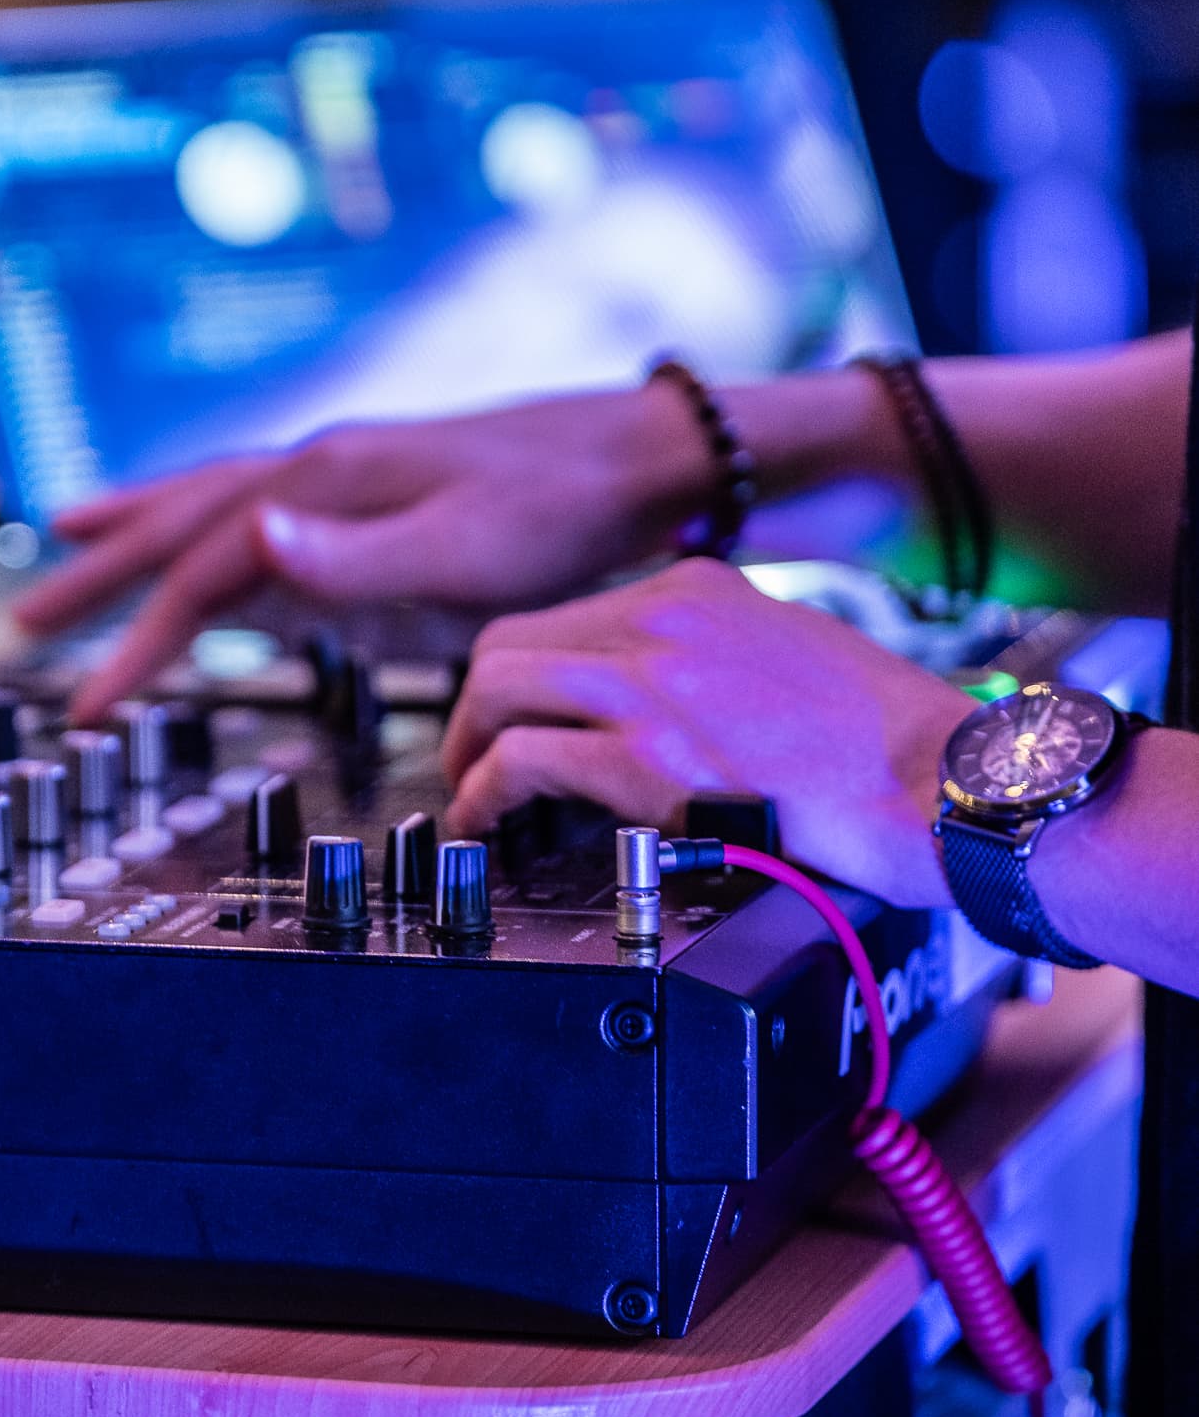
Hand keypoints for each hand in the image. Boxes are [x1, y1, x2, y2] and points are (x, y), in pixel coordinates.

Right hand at [14, 386, 714, 720]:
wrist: (633, 462)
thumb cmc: (558, 516)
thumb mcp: (463, 551)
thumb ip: (355, 558)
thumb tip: (254, 540)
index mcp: (322, 482)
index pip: (200, 572)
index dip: (139, 642)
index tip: (90, 707)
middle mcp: (314, 470)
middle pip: (177, 523)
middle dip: (99, 575)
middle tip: (24, 624)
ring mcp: (337, 479)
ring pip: (208, 504)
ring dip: (135, 532)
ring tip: (67, 542)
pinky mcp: (366, 498)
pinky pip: (258, 513)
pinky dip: (207, 530)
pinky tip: (200, 547)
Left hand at [441, 559, 972, 905]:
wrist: (948, 784)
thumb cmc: (896, 747)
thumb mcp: (794, 657)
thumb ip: (718, 661)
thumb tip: (666, 704)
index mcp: (698, 592)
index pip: (567, 618)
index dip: (526, 678)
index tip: (518, 720)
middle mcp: (664, 621)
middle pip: (509, 645)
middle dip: (475, 710)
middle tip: (476, 762)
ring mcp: (651, 683)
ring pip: (496, 690)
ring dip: (468, 752)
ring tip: (475, 802)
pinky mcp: (648, 757)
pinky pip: (521, 762)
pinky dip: (486, 796)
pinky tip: (489, 824)